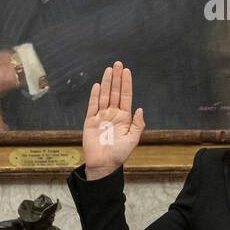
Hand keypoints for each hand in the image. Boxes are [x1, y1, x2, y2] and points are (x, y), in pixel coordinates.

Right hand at [82, 61, 145, 179]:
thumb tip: (140, 108)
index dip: (126, 83)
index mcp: (124, 118)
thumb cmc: (119, 154)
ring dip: (106, 82)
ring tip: (109, 70)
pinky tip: (97, 85)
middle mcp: (113, 114)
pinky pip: (92, 105)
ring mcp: (101, 116)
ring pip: (104, 95)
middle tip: (118, 64)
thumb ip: (138, 124)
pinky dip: (94, 95)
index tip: (127, 71)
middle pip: (115, 92)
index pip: (126, 96)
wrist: (103, 165)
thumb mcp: (133, 139)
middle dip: (117, 78)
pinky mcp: (90, 121)